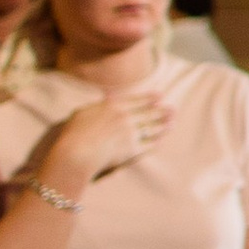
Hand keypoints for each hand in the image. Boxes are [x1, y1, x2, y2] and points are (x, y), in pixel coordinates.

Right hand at [43, 88, 173, 191]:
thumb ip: (99, 105)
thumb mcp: (84, 112)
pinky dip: (155, 142)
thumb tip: (108, 97)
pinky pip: (148, 144)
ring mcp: (131, 133)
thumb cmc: (75, 133)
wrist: (78, 152)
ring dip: (163, 125)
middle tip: (173, 110)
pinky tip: (160, 141)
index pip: (137, 100)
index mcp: (114, 106)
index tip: (160, 96)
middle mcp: (126, 117)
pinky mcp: (133, 149)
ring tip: (172, 123)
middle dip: (162, 111)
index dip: (150, 98)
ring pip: (152, 128)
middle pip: (149, 113)